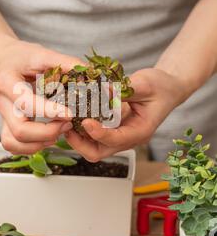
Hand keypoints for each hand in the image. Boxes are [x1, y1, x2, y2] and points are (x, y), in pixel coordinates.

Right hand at [0, 39, 81, 153]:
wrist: (4, 60)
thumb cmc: (23, 57)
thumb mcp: (43, 54)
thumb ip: (65, 62)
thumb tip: (90, 72)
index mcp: (7, 82)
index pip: (27, 104)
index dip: (49, 112)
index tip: (70, 113)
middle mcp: (3, 103)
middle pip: (19, 130)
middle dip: (47, 132)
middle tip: (68, 124)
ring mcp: (3, 116)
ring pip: (12, 142)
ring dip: (39, 143)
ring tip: (59, 133)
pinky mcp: (7, 125)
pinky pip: (13, 145)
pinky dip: (32, 147)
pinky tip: (48, 138)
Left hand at [64, 68, 188, 161]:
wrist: (168, 88)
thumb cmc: (162, 87)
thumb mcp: (145, 83)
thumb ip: (124, 88)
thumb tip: (103, 90)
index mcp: (140, 131)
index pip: (116, 140)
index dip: (98, 133)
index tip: (85, 121)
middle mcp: (128, 137)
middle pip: (99, 152)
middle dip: (80, 143)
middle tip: (66, 125)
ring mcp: (120, 135)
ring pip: (94, 146)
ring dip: (78, 137)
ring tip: (66, 119)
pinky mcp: (113, 129)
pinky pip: (94, 135)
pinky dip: (82, 128)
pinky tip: (73, 114)